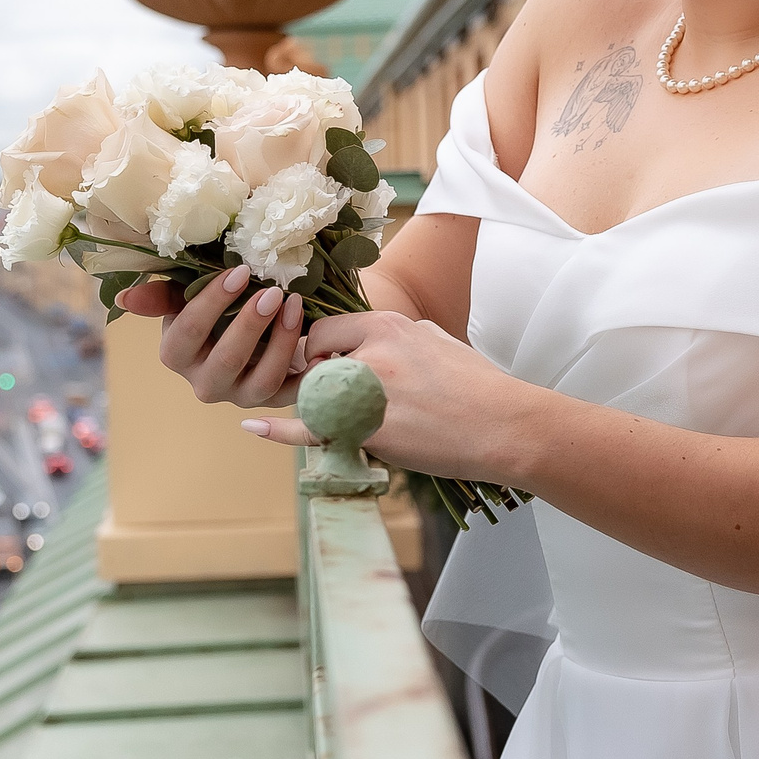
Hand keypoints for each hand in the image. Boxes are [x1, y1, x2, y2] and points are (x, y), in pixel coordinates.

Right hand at [116, 265, 308, 408]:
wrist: (256, 331)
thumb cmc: (217, 307)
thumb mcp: (188, 296)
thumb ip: (162, 295)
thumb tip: (126, 297)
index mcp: (176, 355)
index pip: (187, 331)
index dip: (212, 302)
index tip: (240, 271)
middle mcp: (205, 383)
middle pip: (225, 361)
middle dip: (250, 325)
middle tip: (273, 291)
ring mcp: (241, 396)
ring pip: (261, 380)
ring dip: (281, 342)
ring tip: (295, 306)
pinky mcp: (274, 401)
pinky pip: (292, 392)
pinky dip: (306, 369)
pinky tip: (317, 340)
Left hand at [240, 310, 526, 486]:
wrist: (504, 426)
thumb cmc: (477, 386)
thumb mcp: (435, 341)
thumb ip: (396, 337)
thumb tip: (373, 339)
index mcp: (389, 326)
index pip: (326, 330)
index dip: (321, 350)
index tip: (329, 365)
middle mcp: (371, 354)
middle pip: (314, 365)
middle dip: (319, 381)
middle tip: (346, 398)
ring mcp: (367, 394)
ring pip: (317, 398)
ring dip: (325, 408)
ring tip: (364, 418)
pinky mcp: (369, 432)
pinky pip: (314, 430)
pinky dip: (280, 430)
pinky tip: (255, 428)